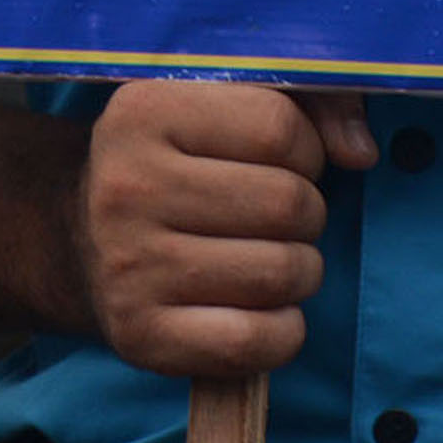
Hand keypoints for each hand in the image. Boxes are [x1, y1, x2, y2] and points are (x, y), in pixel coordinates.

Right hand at [74, 82, 381, 375]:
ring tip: (271, 259)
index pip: (280, 128)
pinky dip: (283, 332)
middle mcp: (126, 187)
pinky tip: (264, 310)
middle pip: (288, 205)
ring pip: (282, 274)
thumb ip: (309, 102)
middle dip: (306, 214)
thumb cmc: (178, 162)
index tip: (282, 162)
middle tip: (277, 219)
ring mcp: (129, 266)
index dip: (305, 150)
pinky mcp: (141, 335)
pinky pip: (256, 341)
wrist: (80, 237)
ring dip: (300, 271)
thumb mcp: (224, 105)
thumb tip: (361, 152)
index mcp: (145, 111)